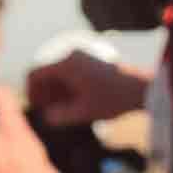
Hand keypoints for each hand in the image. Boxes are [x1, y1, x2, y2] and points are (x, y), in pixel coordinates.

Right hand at [25, 51, 151, 126]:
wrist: (141, 87)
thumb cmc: (113, 99)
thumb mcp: (83, 113)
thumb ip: (60, 116)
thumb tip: (46, 117)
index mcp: (66, 64)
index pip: (35, 73)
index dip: (31, 92)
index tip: (36, 107)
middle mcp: (71, 55)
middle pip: (46, 72)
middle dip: (44, 92)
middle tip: (48, 112)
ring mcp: (82, 56)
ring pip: (58, 72)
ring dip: (56, 90)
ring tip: (61, 109)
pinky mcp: (91, 60)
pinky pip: (70, 71)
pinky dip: (67, 85)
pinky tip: (74, 102)